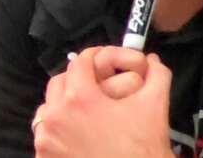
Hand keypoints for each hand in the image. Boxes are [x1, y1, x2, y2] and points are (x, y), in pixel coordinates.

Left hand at [32, 47, 173, 157]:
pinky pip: (45, 137)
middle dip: (77, 78)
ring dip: (63, 105)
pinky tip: (77, 135)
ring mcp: (46, 141)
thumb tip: (153, 60)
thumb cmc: (144, 146)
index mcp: (79, 99)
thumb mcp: (155, 105)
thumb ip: (157, 75)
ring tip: (85, 111)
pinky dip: (58, 131)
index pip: (80, 63)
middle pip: (58, 83)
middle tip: (96, 83)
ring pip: (47, 110)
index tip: (104, 58)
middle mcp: (55, 117)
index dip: (95, 55)